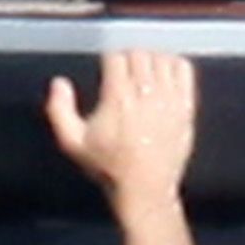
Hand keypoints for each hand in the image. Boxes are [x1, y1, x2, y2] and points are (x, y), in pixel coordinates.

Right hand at [46, 49, 195, 203]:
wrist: (144, 190)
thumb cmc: (108, 166)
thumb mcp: (72, 142)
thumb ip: (59, 109)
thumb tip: (59, 83)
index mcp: (118, 98)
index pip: (116, 57)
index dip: (109, 60)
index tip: (107, 69)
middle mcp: (145, 94)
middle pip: (139, 54)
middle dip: (129, 58)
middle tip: (124, 70)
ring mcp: (169, 100)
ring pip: (161, 58)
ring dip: (151, 59)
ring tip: (144, 71)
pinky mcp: (186, 108)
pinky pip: (184, 71)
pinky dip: (174, 64)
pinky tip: (166, 74)